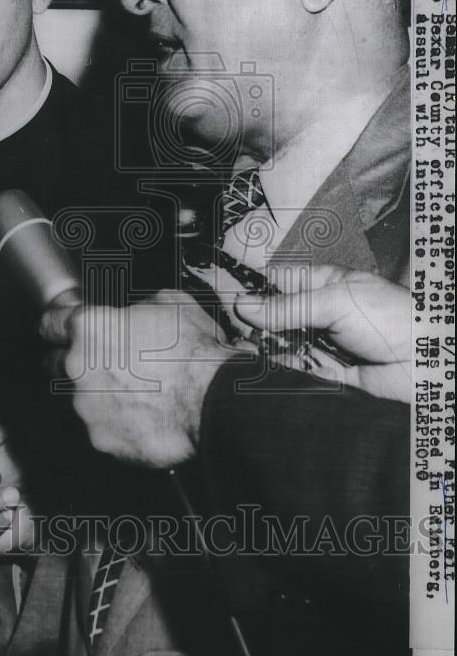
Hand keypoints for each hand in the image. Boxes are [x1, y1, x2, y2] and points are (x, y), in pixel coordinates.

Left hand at [40, 291, 235, 467]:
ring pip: (79, 401)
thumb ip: (134, 307)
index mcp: (89, 327)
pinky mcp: (100, 439)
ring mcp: (86, 407)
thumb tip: (131, 314)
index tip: (59, 330)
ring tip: (136, 395)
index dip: (57, 325)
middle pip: (54, 364)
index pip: (50, 323)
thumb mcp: (168, 303)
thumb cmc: (194, 352)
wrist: (214, 401)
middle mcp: (77, 367)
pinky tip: (142, 418)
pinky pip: (101, 430)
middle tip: (103, 364)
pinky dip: (116, 426)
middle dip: (73, 363)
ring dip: (98, 397)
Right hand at [234, 265, 409, 401]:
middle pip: (270, 317)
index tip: (227, 299)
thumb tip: (241, 304)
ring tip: (259, 352)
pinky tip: (276, 368)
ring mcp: (319, 343)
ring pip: (278, 345)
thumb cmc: (391, 318)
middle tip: (244, 331)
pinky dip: (283, 371)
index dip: (251, 289)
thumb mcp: (334, 303)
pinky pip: (293, 371)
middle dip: (256, 325)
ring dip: (267, 349)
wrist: (428, 364)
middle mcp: (316, 313)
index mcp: (321, 284)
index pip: (275, 282)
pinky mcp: (324, 374)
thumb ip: (286, 307)